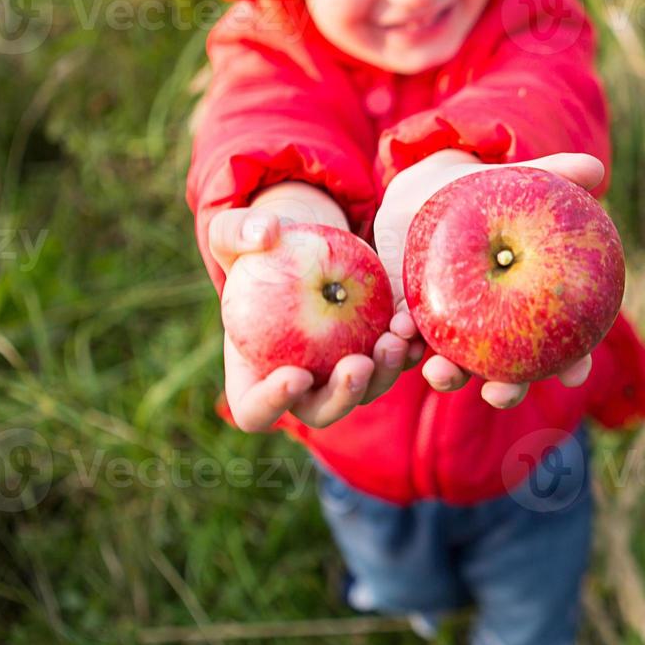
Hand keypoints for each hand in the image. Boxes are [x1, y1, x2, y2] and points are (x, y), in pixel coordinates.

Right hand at [209, 205, 425, 431]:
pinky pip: (393, 360)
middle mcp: (300, 386)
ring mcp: (339, 373)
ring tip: (394, 338)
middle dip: (342, 396)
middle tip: (357, 364)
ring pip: (366, 391)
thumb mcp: (233, 233)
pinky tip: (411, 322)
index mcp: (253, 375)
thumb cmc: (258, 248)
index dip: (272, 404)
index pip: (256, 410)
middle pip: (320, 411)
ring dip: (383, 374)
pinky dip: (405, 347)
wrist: (301, 247)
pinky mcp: (373, 351)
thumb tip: (264, 233)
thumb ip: (236, 232)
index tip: (295, 374)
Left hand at [372, 150, 604, 409]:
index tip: (576, 375)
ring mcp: (451, 334)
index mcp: (529, 310)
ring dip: (447, 378)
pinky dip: (400, 343)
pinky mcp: (409, 324)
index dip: (574, 365)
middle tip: (498, 393)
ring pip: (453, 369)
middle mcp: (493, 333)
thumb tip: (595, 168)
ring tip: (438, 373)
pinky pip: (405, 342)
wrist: (419, 194)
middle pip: (507, 376)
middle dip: (505, 392)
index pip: (563, 348)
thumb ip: (552, 176)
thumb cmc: (480, 194)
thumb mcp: (514, 184)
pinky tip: (397, 334)